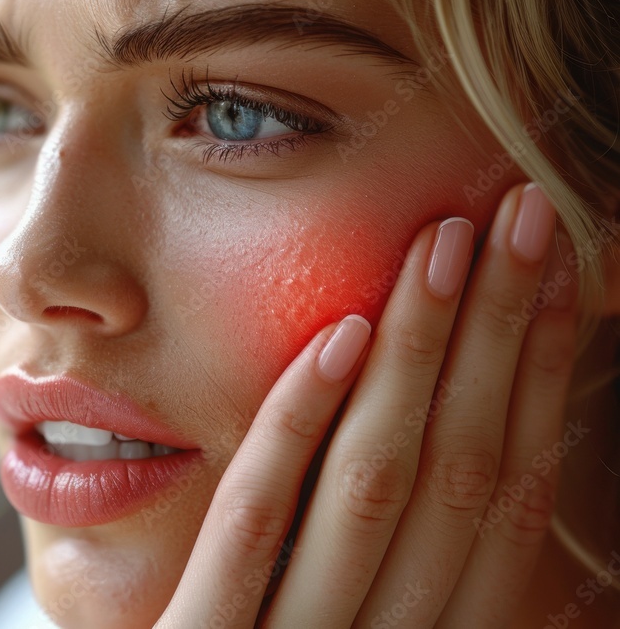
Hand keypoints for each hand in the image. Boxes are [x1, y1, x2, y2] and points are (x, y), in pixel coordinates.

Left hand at [154, 182, 578, 627]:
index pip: (509, 495)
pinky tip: (333, 335)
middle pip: (457, 473)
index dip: (539, 376)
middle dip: (495, 339)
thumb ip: (438, 589)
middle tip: (515, 216)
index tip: (551, 269)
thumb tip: (517, 474)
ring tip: (442, 246)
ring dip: (416, 359)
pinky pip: (255, 527)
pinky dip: (297, 430)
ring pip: (373, 487)